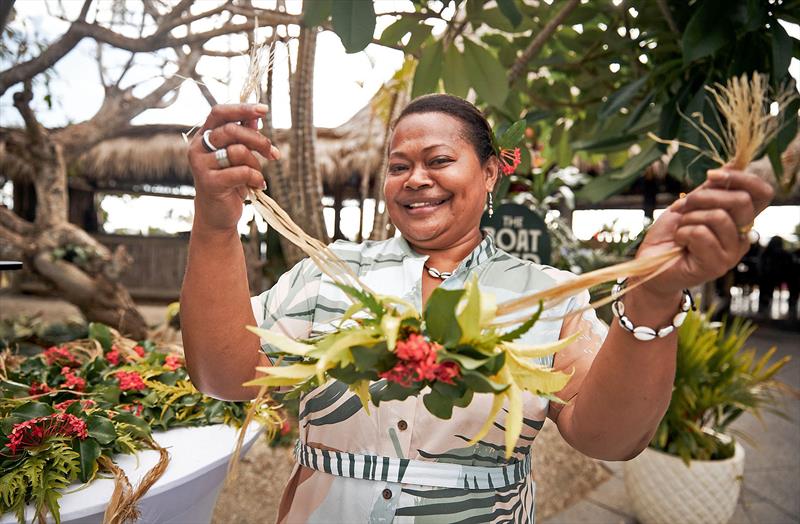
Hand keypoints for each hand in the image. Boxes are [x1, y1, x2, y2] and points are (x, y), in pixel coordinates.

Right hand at [187, 104, 280, 231]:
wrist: (218, 215)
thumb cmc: (230, 182)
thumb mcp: (238, 156)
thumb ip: (244, 135)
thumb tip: (256, 116)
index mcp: (204, 136)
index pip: (219, 112)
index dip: (242, 108)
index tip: (264, 109)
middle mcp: (198, 147)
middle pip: (232, 130)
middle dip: (258, 140)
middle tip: (273, 153)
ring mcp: (201, 165)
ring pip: (238, 151)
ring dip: (256, 163)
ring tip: (258, 176)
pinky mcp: (209, 182)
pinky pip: (241, 171)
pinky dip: (256, 178)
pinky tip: (259, 186)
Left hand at [634, 167, 774, 299]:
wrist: (650, 264)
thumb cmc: (670, 235)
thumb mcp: (689, 204)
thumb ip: (711, 187)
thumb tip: (733, 162)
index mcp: (740, 219)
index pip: (761, 193)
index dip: (741, 178)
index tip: (711, 175)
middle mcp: (742, 236)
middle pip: (741, 201)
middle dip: (704, 196)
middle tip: (681, 206)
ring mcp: (732, 252)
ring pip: (718, 217)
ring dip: (689, 218)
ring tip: (680, 228)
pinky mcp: (717, 265)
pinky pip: (701, 234)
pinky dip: (683, 233)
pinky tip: (679, 242)